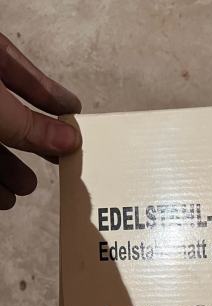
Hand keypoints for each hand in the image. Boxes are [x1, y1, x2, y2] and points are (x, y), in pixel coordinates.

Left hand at [0, 33, 81, 209]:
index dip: (49, 94)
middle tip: (58, 162)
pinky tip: (2, 198)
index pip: (21, 72)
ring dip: (9, 170)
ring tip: (25, 189)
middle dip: (32, 143)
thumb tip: (71, 139)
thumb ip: (30, 125)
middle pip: (7, 114)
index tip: (74, 110)